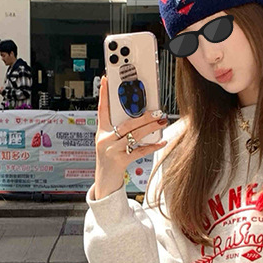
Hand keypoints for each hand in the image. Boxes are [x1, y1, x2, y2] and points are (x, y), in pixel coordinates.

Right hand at [94, 74, 166, 199]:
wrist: (104, 182)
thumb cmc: (110, 160)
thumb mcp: (111, 143)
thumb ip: (122, 131)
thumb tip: (142, 118)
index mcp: (101, 132)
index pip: (102, 109)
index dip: (104, 94)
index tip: (106, 80)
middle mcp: (105, 139)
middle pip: (126, 123)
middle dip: (143, 116)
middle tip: (157, 111)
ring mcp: (111, 150)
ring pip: (133, 135)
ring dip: (149, 128)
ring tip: (161, 122)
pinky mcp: (119, 161)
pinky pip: (139, 151)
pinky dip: (152, 146)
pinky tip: (162, 141)